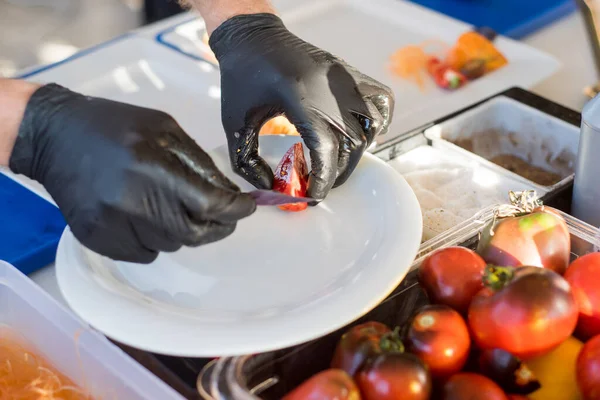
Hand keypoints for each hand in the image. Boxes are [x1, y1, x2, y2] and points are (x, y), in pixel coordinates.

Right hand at [10, 84, 255, 262]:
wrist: (54, 137)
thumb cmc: (114, 127)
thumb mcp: (165, 129)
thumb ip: (199, 164)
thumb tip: (228, 194)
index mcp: (152, 167)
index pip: (209, 204)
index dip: (236, 210)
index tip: (247, 207)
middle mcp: (132, 202)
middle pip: (194, 234)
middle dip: (216, 226)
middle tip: (222, 215)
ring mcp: (111, 225)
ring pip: (171, 245)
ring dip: (182, 229)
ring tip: (170, 205)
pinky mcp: (97, 239)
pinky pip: (144, 254)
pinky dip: (155, 240)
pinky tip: (144, 216)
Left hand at [209, 13, 393, 200]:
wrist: (251, 37)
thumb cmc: (240, 77)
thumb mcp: (234, 123)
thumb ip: (247, 162)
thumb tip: (269, 187)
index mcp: (299, 97)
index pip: (326, 149)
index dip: (323, 179)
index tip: (313, 195)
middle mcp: (329, 87)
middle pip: (351, 143)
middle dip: (338, 172)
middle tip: (321, 184)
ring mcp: (343, 77)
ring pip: (371, 125)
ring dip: (358, 151)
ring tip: (337, 162)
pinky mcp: (348, 72)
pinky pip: (381, 99)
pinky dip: (380, 121)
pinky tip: (364, 135)